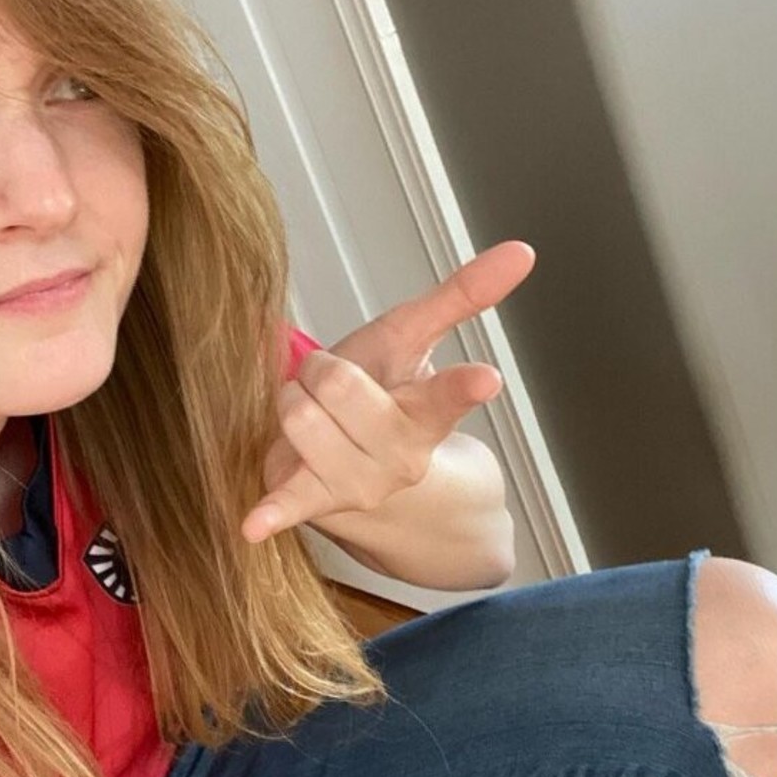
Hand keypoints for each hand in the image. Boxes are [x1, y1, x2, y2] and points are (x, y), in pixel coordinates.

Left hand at [242, 240, 535, 542]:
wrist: (354, 463)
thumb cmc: (378, 391)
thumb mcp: (412, 339)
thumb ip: (461, 297)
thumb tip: (522, 250)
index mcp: (429, 414)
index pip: (449, 395)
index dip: (465, 386)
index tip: (486, 378)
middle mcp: (402, 456)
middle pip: (339, 386)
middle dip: (322, 371)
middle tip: (331, 385)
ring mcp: (359, 483)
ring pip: (300, 418)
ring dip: (292, 404)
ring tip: (313, 415)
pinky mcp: (315, 500)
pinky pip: (290, 502)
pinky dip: (271, 513)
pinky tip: (253, 526)